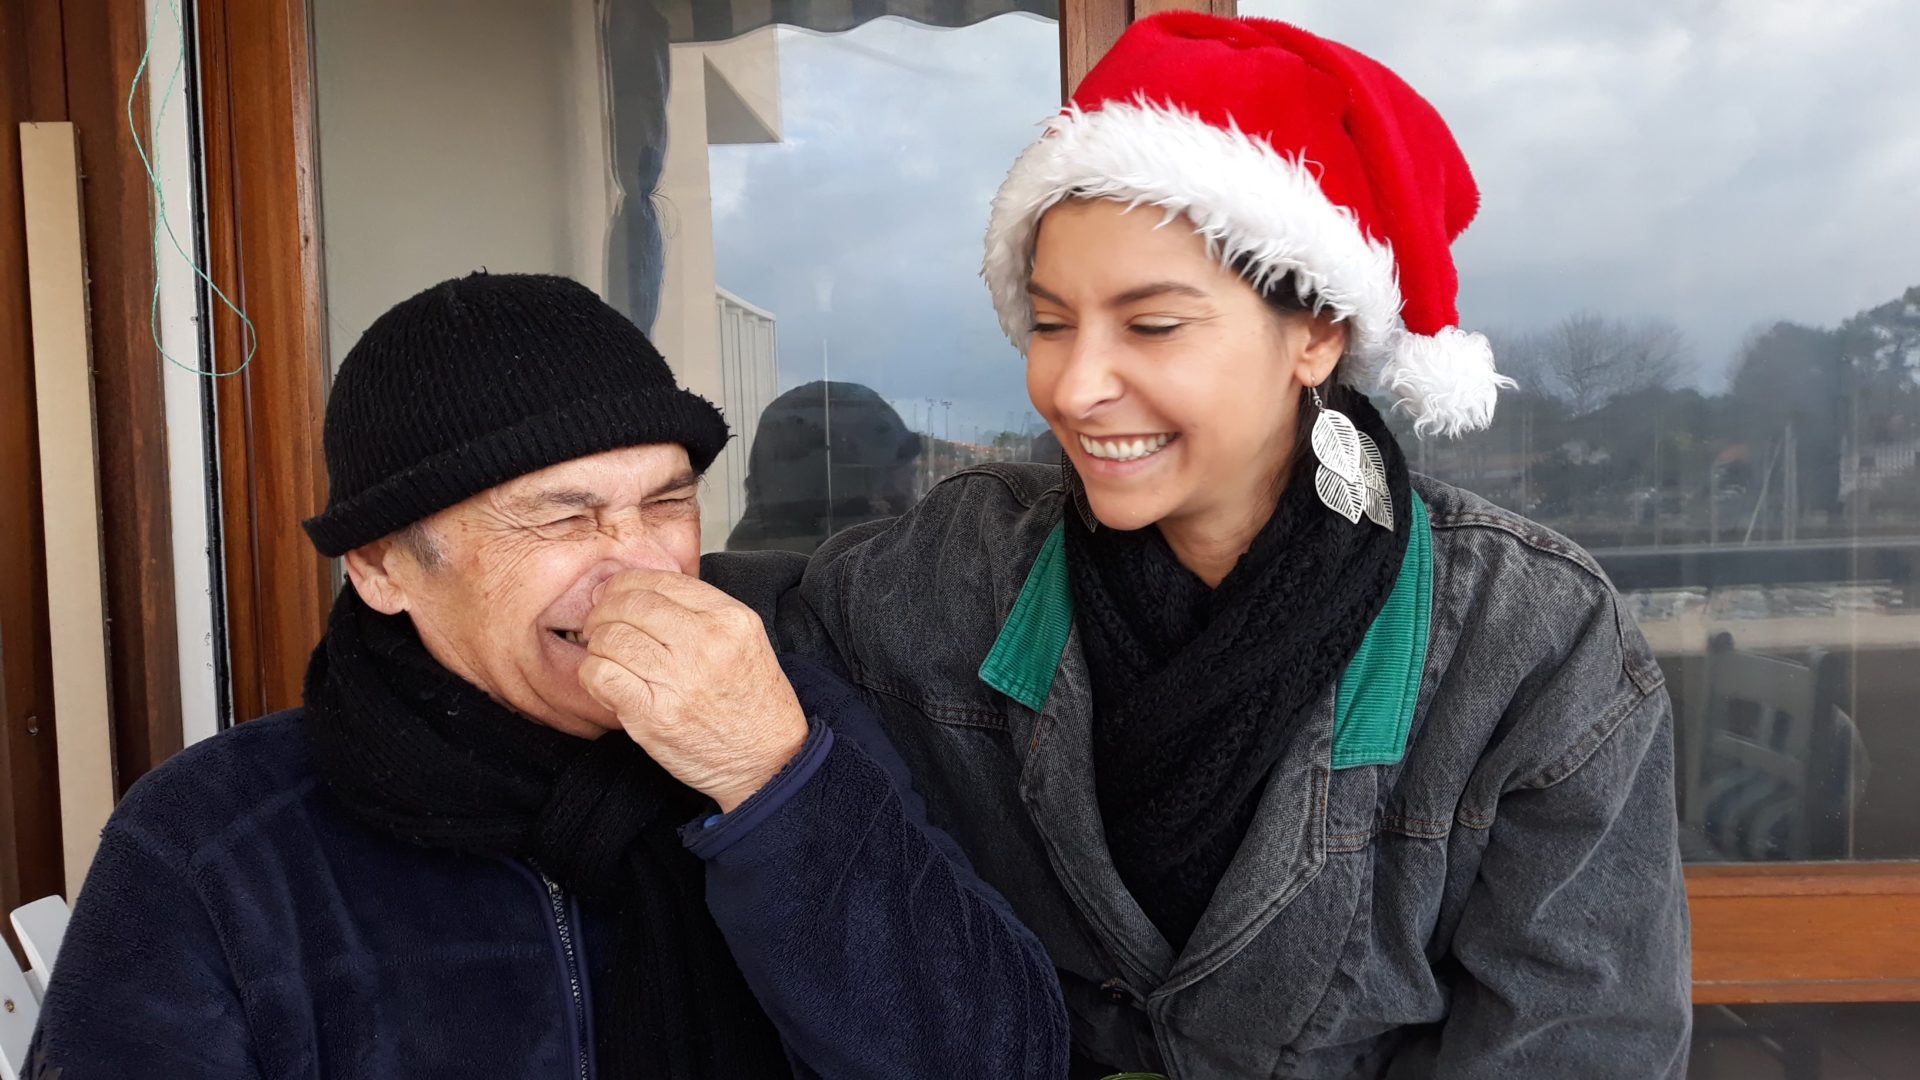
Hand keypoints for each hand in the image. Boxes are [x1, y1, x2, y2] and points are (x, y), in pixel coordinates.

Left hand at [579, 569, 808, 811]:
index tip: (614, 595)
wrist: (769, 760)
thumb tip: (639, 591)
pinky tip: (606, 679)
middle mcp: (706, 644)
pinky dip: (593, 672)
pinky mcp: (653, 715)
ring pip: (611, 638)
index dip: (626, 583)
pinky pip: (601, 675)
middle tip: (599, 624)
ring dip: (598, 644)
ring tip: (607, 655)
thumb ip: (700, 611)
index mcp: (730, 619)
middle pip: (631, 605)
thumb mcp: (744, 640)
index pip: (661, 581)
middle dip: (604, 611)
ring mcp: (679, 680)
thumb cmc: (753, 702)